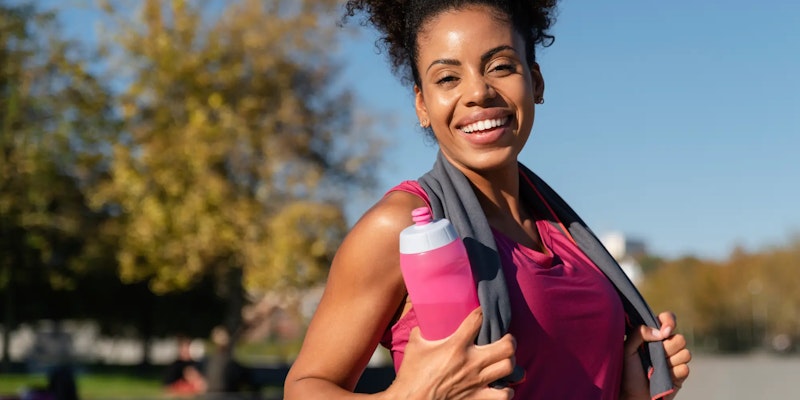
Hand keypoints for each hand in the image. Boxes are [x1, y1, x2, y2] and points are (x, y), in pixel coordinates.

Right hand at [387, 307, 516, 399]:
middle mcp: (472, 362)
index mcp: (456, 346)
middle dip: (509, 339)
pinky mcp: (477, 398)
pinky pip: (504, 395)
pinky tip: (501, 385)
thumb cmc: (411, 374)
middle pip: (507, 346)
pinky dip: (506, 390)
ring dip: (509, 361)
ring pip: (508, 367)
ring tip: (503, 359)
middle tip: (503, 338)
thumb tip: (424, 323)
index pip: (478, 320)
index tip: (482, 312)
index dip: (482, 312)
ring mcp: (477, 381)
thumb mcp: (414, 346)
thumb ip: (421, 331)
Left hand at [620, 312, 690, 399]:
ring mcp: (674, 360)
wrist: (632, 395)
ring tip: (656, 368)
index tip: (664, 331)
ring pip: (685, 353)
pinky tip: (663, 377)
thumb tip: (661, 331)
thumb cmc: (627, 371)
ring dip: (670, 362)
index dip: (669, 322)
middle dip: (667, 348)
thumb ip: (639, 333)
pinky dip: (674, 373)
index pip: (668, 320)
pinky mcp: (680, 374)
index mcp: (653, 335)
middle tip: (653, 356)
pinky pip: (685, 368)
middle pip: (680, 338)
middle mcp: (666, 345)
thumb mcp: (627, 349)